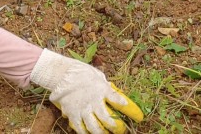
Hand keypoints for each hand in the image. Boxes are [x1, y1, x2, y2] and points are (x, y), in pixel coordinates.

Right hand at [29, 50, 143, 133]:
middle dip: (116, 128)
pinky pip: (80, 129)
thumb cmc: (81, 72)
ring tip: (106, 133)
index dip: (131, 111)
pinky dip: (86, 133)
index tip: (139, 117)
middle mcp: (93, 102)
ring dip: (102, 133)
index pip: (119, 102)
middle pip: (108, 120)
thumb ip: (106, 88)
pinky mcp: (73, 114)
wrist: (62, 73)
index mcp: (102, 90)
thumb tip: (115, 96)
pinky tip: (90, 133)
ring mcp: (83, 109)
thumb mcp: (98, 76)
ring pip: (95, 128)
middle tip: (121, 130)